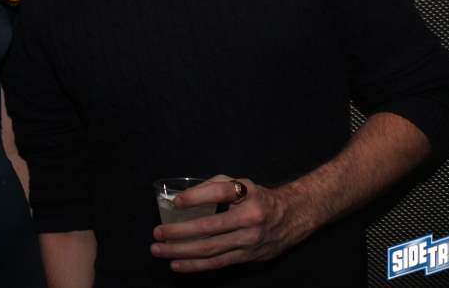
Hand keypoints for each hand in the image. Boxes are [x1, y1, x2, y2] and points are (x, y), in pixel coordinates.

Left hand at [149, 175, 310, 271]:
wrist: (292, 217)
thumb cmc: (257, 197)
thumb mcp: (240, 182)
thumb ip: (214, 186)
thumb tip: (182, 198)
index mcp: (247, 194)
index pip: (219, 193)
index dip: (196, 197)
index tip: (176, 202)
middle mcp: (249, 219)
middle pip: (209, 227)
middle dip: (179, 232)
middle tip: (157, 233)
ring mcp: (248, 241)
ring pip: (210, 249)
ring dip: (181, 251)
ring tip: (159, 250)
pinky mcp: (247, 257)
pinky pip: (217, 263)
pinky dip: (195, 265)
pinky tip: (177, 264)